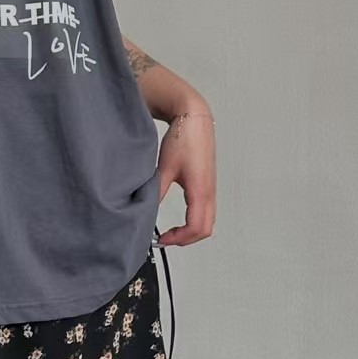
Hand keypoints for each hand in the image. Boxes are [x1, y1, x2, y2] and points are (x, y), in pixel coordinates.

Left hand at [156, 110, 215, 245]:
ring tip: (172, 233)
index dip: (178, 239)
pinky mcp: (208, 185)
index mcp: (200, 190)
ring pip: (208, 221)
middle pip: (205, 229)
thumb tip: (147, 210)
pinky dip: (195, 221)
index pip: (196, 227)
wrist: (194, 119)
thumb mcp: (164, 167)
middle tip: (166, 240)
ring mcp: (211, 189)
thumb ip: (157, 191)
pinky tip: (180, 219)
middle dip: (186, 240)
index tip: (162, 239)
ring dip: (191, 232)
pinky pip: (207, 211)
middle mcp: (209, 192)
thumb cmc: (183, 138)